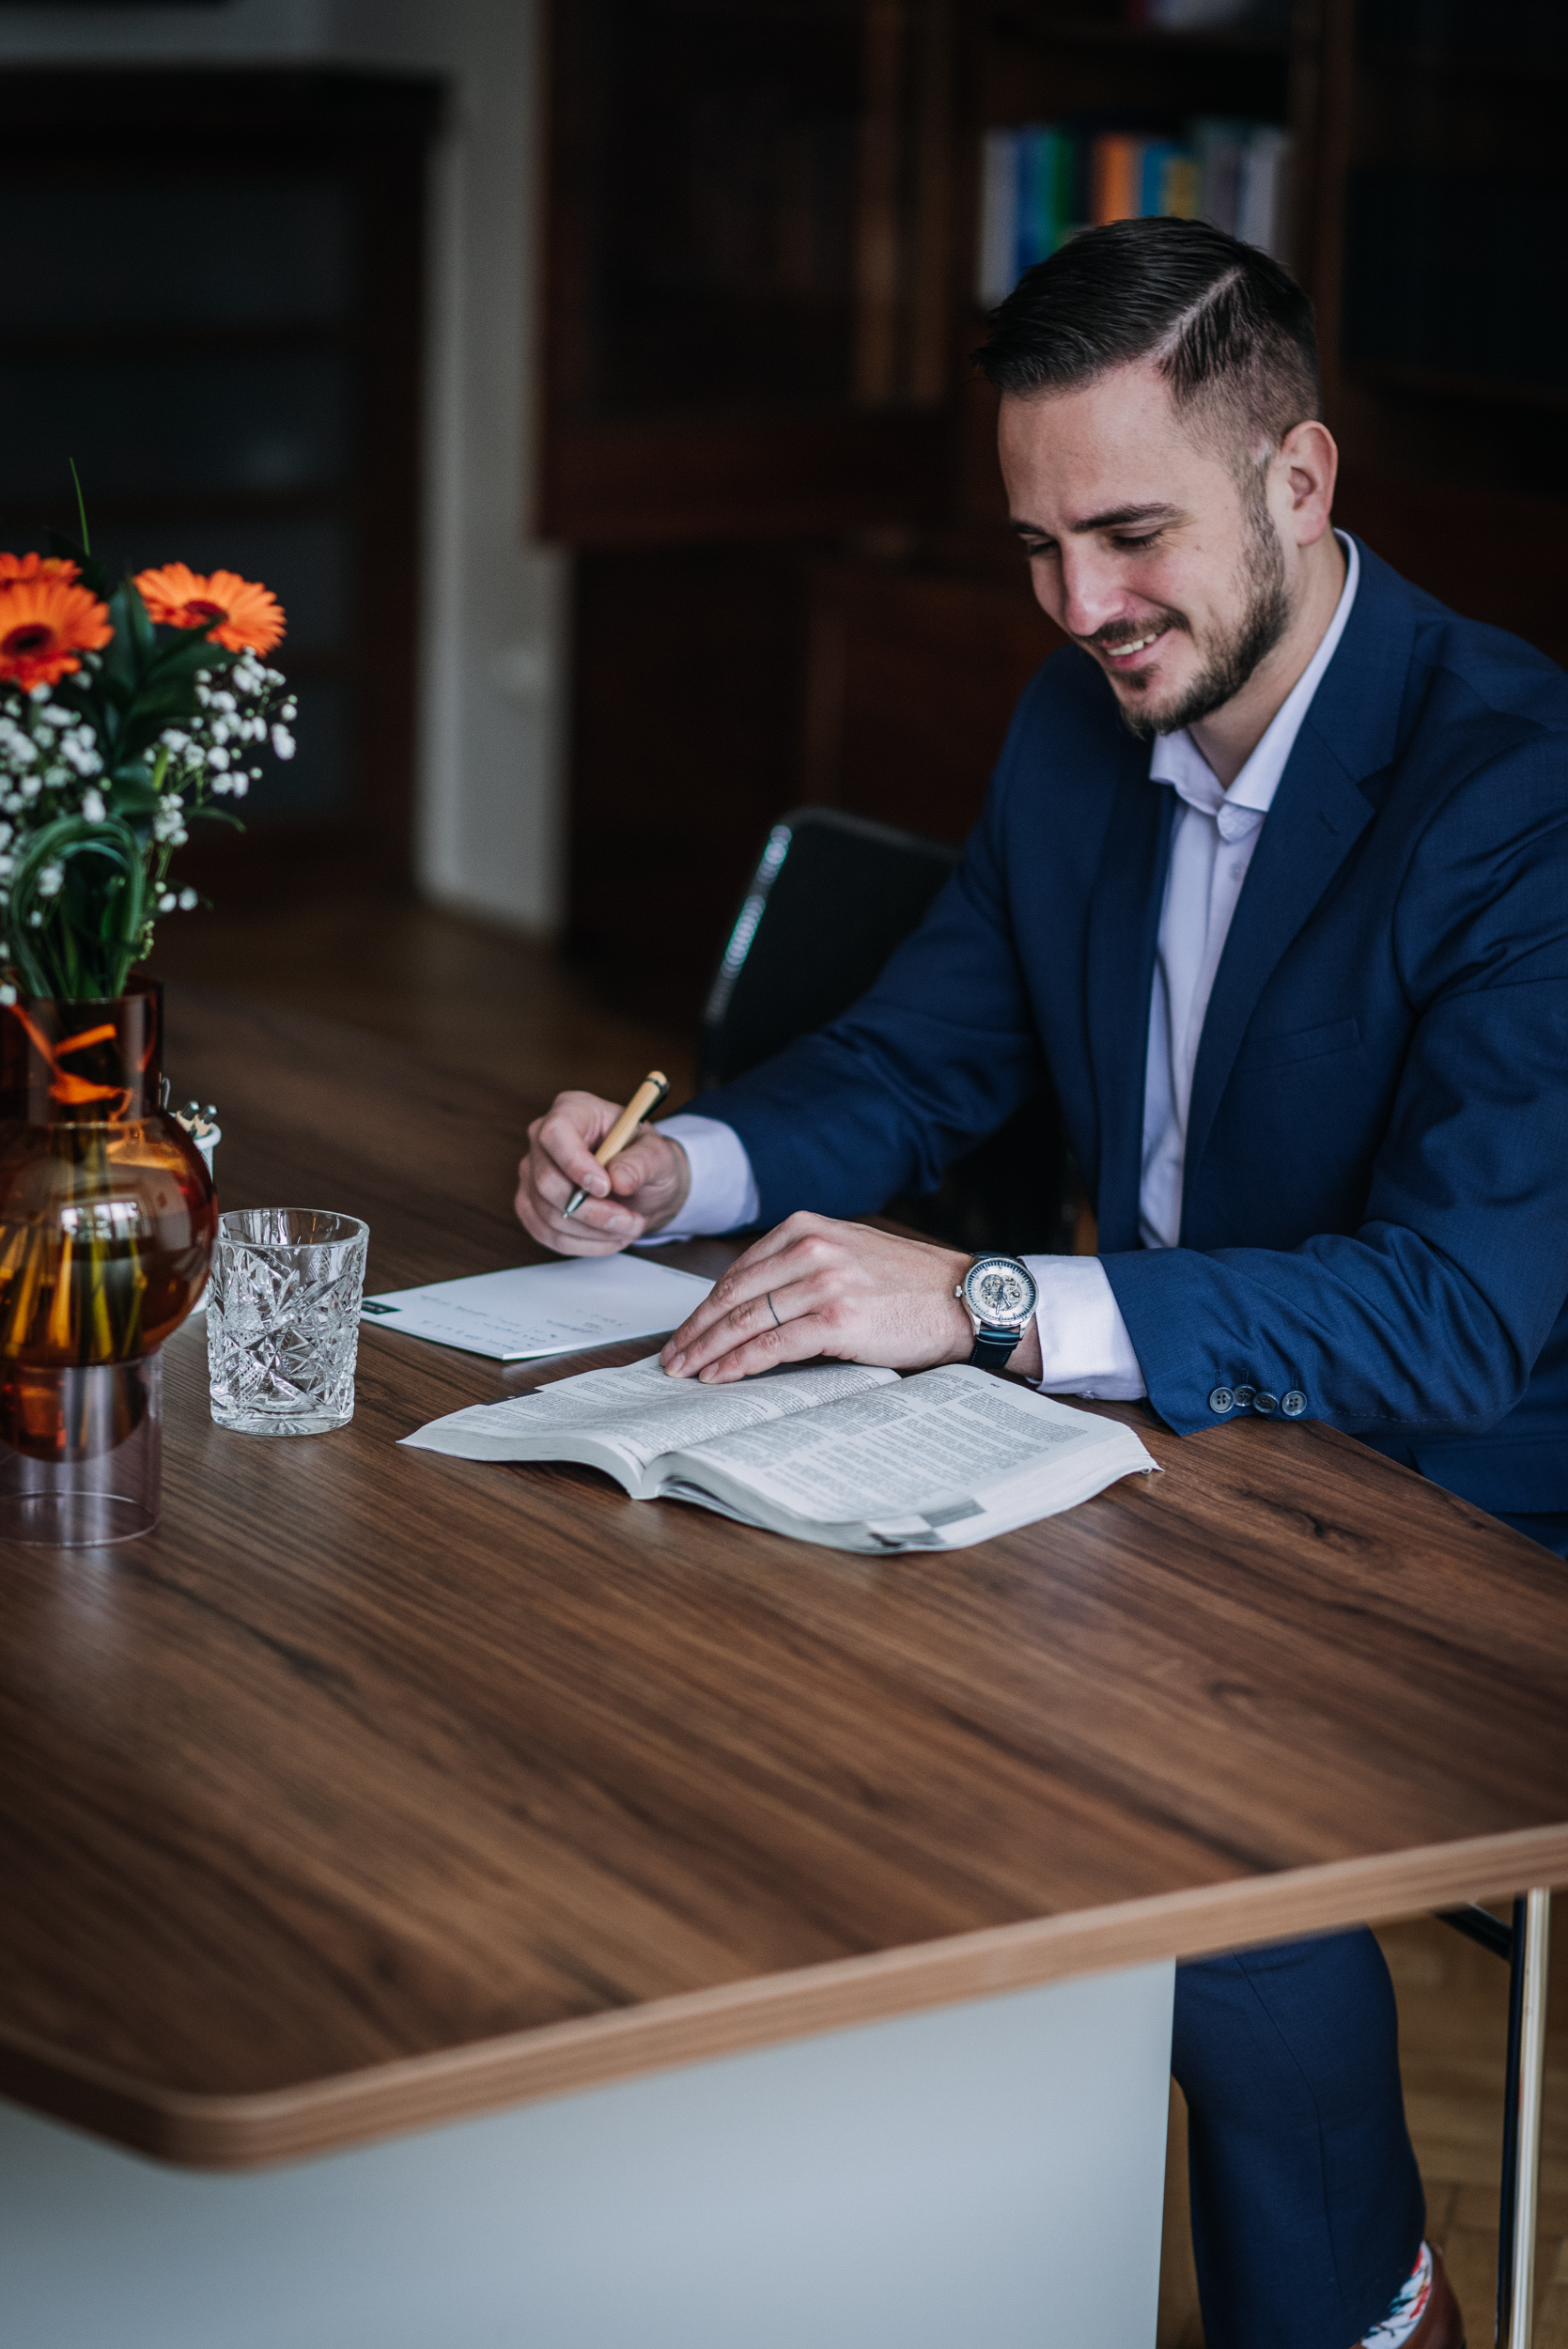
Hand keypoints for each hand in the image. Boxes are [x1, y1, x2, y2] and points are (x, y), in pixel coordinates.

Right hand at [515, 1090, 691, 1254]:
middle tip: (630, 1220)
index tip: (605, 1188)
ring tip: (628, 1227)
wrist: (642, 1186)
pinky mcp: (531, 1203)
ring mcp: (532, 1172)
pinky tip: (608, 1237)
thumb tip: (619, 1178)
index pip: (555, 1133)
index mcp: (573, 1110)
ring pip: (547, 1213)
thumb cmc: (645, 1161)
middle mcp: (543, 1139)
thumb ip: (643, 1162)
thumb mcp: (658, 1155)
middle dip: (592, 1210)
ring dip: (593, 1231)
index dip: (575, 1164)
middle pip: (547, 1180)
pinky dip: (582, 1243)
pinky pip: (545, 1233)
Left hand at [661, 1212, 982, 1382]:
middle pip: (733, 1294)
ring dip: (709, 1350)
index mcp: (806, 1226)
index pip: (738, 1271)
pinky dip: (740, 1362)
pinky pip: (772, 1344)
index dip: (705, 1305)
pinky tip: (722, 1375)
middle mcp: (811, 1247)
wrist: (961, 1298)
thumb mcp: (848, 1251)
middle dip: (696, 1330)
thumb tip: (751, 1304)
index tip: (687, 1329)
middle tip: (673, 1356)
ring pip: (746, 1320)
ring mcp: (823, 1281)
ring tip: (687, 1371)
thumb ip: (801, 1263)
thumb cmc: (908, 1282)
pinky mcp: (836, 1317)